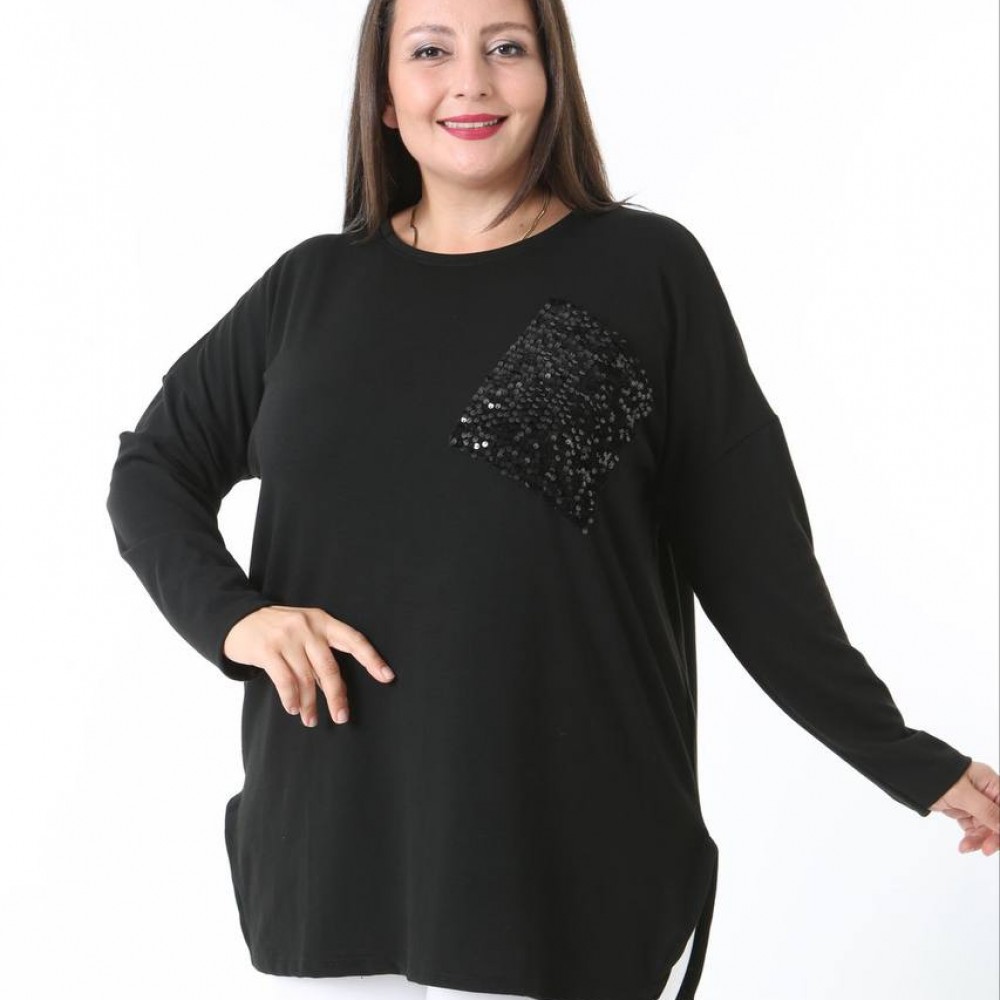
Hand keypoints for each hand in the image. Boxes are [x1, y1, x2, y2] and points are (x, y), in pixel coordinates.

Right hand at [223, 605, 394, 726]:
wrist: (238, 620)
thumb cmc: (278, 630)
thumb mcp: (303, 632)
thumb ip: (320, 654)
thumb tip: (335, 690)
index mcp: (322, 620)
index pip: (354, 639)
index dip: (372, 658)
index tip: (387, 677)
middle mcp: (308, 626)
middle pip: (330, 667)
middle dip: (337, 696)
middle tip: (341, 717)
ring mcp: (287, 637)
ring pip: (306, 679)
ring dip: (310, 704)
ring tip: (310, 720)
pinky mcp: (267, 649)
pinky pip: (285, 681)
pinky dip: (291, 699)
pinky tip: (294, 709)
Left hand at [928, 760, 999, 855]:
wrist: (910, 772)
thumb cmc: (935, 775)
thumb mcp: (962, 794)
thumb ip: (986, 809)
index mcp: (990, 783)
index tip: (997, 841)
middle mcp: (985, 792)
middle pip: (997, 820)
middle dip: (992, 836)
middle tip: (986, 849)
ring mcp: (974, 802)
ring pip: (985, 827)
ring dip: (979, 839)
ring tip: (966, 847)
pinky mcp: (963, 809)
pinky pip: (973, 827)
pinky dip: (970, 837)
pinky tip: (964, 845)